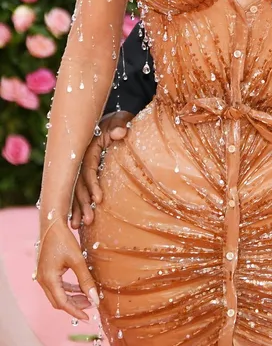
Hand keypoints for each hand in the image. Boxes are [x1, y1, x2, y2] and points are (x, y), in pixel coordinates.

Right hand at [35, 221, 98, 321]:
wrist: (52, 225)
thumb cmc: (64, 240)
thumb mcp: (78, 260)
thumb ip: (86, 281)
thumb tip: (95, 299)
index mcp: (48, 279)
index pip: (62, 303)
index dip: (76, 311)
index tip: (88, 317)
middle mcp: (42, 280)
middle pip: (58, 301)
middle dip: (75, 306)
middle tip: (91, 305)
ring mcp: (42, 276)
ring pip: (57, 295)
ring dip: (72, 298)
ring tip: (88, 298)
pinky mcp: (45, 271)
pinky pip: (56, 287)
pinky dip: (67, 290)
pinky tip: (79, 288)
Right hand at [71, 111, 133, 228]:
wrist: (115, 121)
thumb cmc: (120, 121)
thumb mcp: (121, 119)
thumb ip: (120, 125)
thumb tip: (120, 133)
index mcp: (88, 147)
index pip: (88, 168)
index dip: (92, 184)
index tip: (99, 199)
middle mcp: (80, 159)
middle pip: (78, 183)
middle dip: (82, 203)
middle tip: (89, 220)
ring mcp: (80, 168)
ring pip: (74, 190)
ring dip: (76, 208)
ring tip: (77, 227)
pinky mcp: (83, 175)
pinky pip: (77, 191)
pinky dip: (75, 205)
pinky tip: (76, 222)